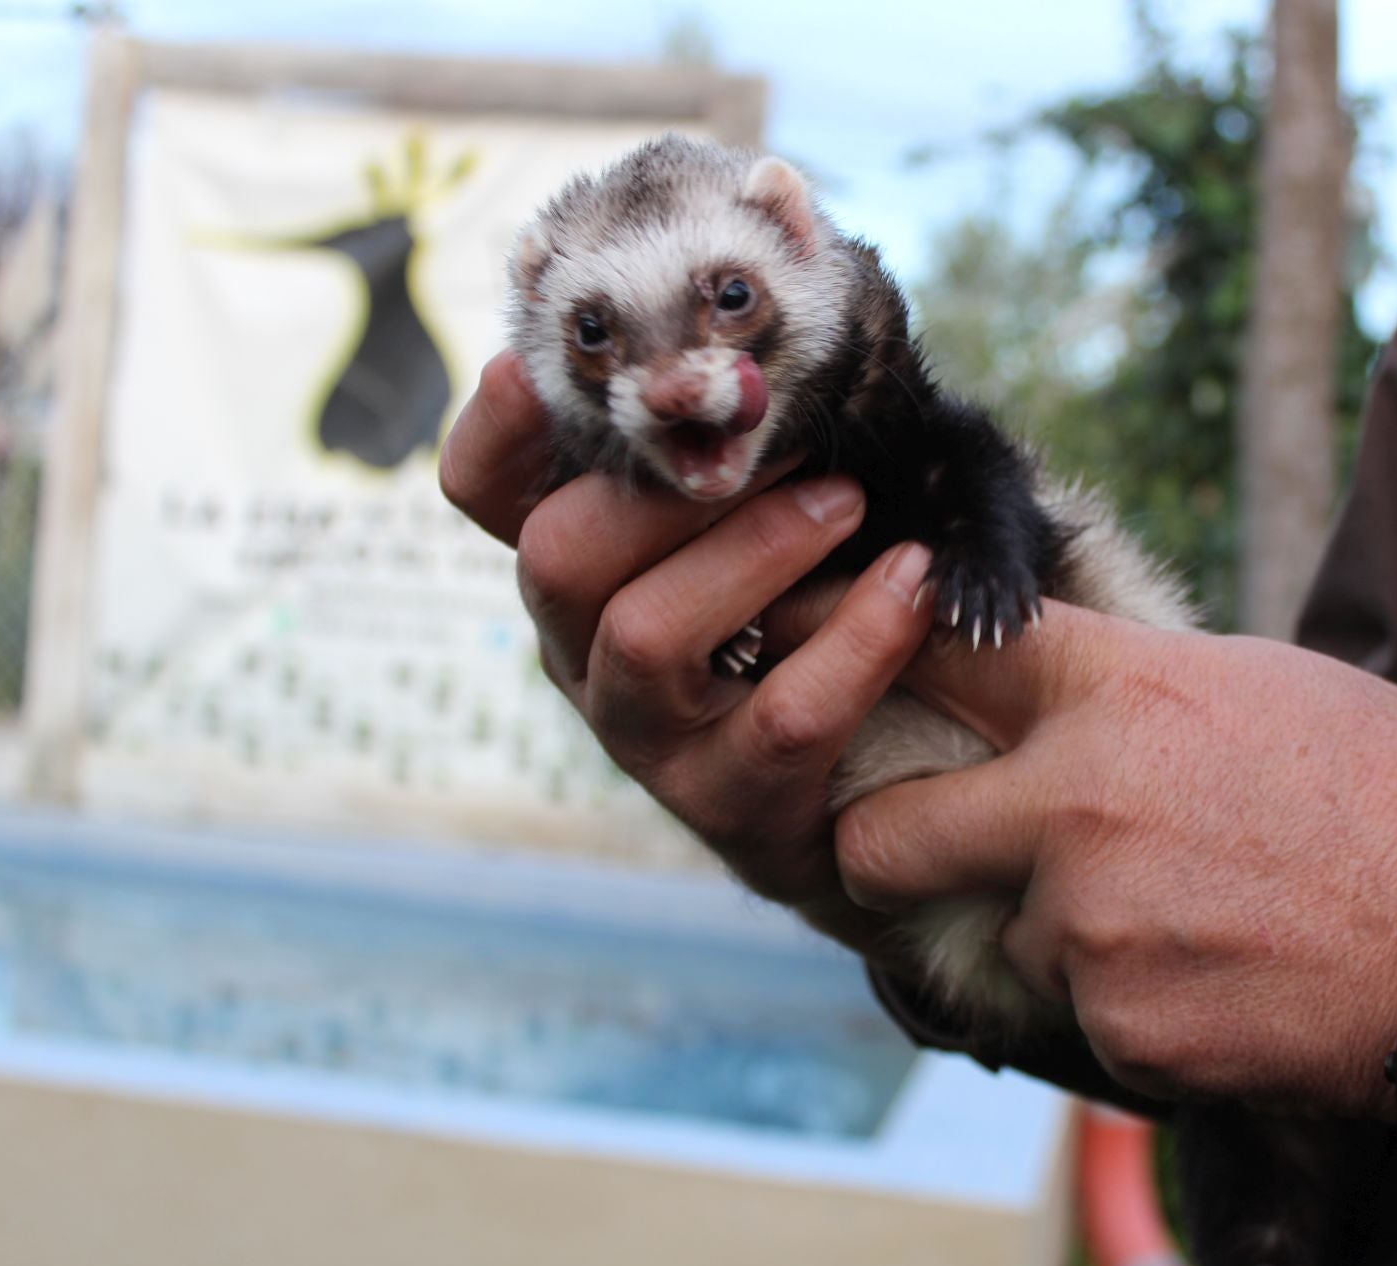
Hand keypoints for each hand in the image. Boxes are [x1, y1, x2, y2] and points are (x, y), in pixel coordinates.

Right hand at [439, 352, 939, 959]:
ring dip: (756, 550)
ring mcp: (648, 738)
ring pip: (646, 635)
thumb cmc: (812, 613)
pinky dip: (857, 639)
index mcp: (579, 570)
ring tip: (850, 502)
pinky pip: (781, 720)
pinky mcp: (731, 806)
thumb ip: (736, 442)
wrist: (880, 787)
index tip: (531, 363)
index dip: (496, 429)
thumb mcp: (762, 518)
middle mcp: (584, 652)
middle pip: (555, 556)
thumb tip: (759, 328)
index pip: (483, 495)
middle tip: (779, 435)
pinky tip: (913, 582)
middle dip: (666, 485)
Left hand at [826, 599, 1396, 1112]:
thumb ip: (1139, 685)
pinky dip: (1133, 999)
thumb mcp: (1273, 686)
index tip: (846, 664)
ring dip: (1060, 930)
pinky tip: (1222, 975)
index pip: (943, 653)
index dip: (879, 653)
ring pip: (1004, 932)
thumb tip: (1063, 686)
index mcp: (1122, 694)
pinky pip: (1084, 1008)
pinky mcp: (1122, 1030)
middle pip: (883, 833)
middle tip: (923, 845)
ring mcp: (1092, 929)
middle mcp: (1078, 806)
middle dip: (888, 842)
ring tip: (1185, 915)